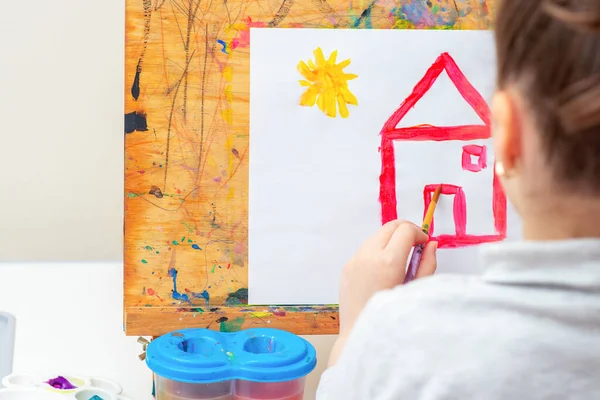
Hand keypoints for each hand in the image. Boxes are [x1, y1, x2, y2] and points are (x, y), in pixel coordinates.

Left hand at [329, 220, 437, 365]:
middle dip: (405, 231)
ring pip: (376, 235)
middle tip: (415, 245)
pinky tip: (383, 270)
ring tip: (400, 259)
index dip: (419, 233)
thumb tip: (431, 245)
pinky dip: (377, 250)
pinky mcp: (347, 266)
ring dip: (390, 239)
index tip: (424, 244)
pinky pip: (364, 248)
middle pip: (390, 226)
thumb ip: (426, 264)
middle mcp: (369, 256)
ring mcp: (355, 260)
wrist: (360, 334)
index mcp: (388, 261)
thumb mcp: (415, 290)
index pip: (406, 230)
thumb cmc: (391, 317)